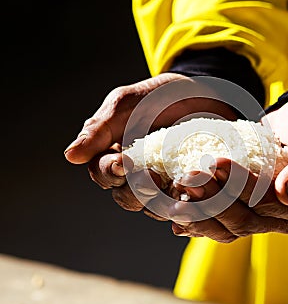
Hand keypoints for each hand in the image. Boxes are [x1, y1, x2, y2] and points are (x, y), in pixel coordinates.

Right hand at [64, 73, 236, 215]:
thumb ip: (100, 129)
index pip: (103, 174)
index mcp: (114, 157)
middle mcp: (135, 175)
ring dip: (164, 203)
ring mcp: (162, 183)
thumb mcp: (125, 105)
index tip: (124, 163)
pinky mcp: (187, 186)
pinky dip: (186, 210)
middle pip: (127, 197)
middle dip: (138, 190)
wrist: (199, 93)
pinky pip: (183, 205)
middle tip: (153, 177)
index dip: (111, 172)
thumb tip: (71, 156)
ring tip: (178, 190)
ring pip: (154, 206)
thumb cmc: (157, 96)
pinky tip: (192, 205)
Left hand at [168, 93, 287, 241]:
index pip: (270, 202)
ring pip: (230, 226)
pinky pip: (223, 223)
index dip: (240, 186)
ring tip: (176, 195)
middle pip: (246, 219)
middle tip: (187, 178)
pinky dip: (200, 221)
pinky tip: (177, 217)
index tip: (216, 164)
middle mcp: (286, 219)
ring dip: (201, 212)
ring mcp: (265, 218)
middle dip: (214, 199)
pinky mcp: (248, 211)